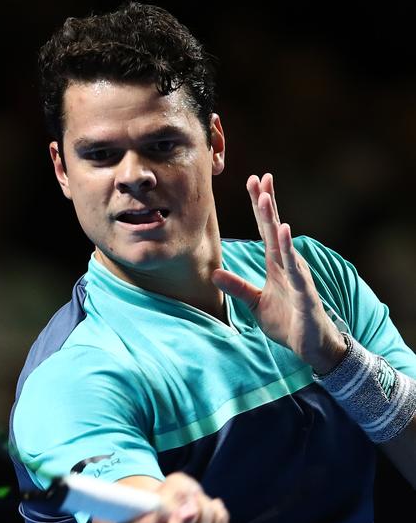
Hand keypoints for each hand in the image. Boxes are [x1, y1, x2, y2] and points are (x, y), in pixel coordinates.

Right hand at [113, 472, 228, 522]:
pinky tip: (214, 511)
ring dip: (207, 512)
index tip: (163, 507)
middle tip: (193, 496)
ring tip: (202, 501)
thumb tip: (191, 511)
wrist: (183, 518)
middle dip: (192, 510)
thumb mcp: (172, 486)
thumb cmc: (173, 498)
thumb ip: (178, 492)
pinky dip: (218, 521)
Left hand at [211, 173, 346, 371]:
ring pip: (284, 244)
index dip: (260, 207)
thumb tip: (214, 273)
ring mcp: (298, 277)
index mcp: (276, 265)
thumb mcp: (255, 303)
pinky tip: (286, 233)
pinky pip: (296, 270)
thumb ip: (237, 287)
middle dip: (267, 204)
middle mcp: (288, 265)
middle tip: (260, 177)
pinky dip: (290, 252)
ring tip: (266, 199)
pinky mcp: (305, 294)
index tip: (253, 181)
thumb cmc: (287, 321)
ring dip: (275, 221)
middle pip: (275, 229)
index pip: (267, 230)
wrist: (310, 345)